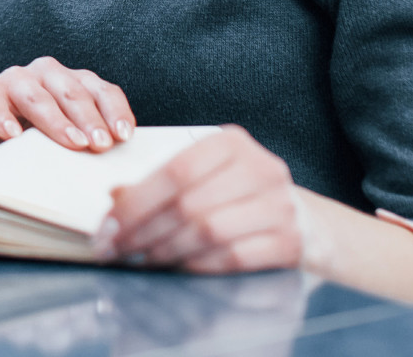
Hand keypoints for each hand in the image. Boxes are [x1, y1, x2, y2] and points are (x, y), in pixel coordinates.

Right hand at [0, 56, 135, 151]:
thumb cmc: (37, 138)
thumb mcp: (67, 135)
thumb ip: (90, 138)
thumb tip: (121, 159)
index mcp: (73, 80)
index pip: (101, 90)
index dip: (114, 111)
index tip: (124, 136)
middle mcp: (46, 72)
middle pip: (72, 92)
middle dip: (89, 119)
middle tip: (101, 145)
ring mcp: (15, 78)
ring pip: (37, 96)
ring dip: (56, 121)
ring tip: (72, 143)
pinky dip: (3, 118)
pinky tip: (12, 136)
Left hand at [94, 125, 305, 272]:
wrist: (305, 221)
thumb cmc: (240, 196)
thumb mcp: (205, 177)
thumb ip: (162, 183)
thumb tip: (114, 196)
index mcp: (231, 143)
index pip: (175, 170)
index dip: (136, 201)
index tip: (107, 227)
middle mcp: (259, 168)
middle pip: (188, 203)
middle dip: (142, 231)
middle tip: (114, 250)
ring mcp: (278, 206)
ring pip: (208, 231)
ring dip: (165, 251)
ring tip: (140, 260)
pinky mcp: (288, 241)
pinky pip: (233, 257)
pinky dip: (198, 265)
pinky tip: (176, 269)